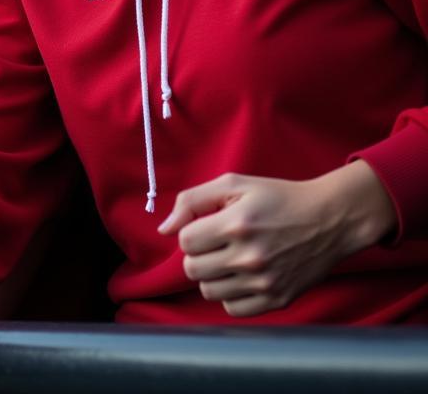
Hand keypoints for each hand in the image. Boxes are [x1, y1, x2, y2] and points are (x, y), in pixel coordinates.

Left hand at [158, 163, 396, 316]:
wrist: (330, 218)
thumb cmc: (277, 197)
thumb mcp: (234, 184)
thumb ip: (192, 200)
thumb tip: (164, 229)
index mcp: (236, 223)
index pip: (185, 241)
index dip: (191, 232)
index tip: (207, 226)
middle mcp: (249, 256)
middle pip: (193, 269)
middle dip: (198, 254)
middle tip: (216, 243)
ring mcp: (265, 282)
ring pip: (208, 291)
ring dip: (212, 275)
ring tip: (229, 258)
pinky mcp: (278, 300)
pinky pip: (233, 309)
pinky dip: (231, 294)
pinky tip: (242, 276)